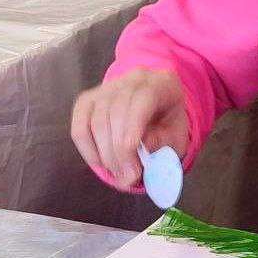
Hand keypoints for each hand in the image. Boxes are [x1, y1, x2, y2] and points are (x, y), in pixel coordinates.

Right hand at [71, 68, 188, 190]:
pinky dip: (87, 149)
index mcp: (161, 84)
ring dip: (105, 154)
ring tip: (119, 174)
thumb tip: (138, 153)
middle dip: (119, 151)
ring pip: (96, 120)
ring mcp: (107, 88)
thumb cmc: (169, 124)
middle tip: (128, 177)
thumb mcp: (178, 135)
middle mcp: (132, 80)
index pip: (143, 98)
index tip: (132, 156)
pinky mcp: (88, 100)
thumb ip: (163, 144)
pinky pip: (80, 126)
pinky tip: (101, 163)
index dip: (133, 127)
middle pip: (115, 111)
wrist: (158, 109)